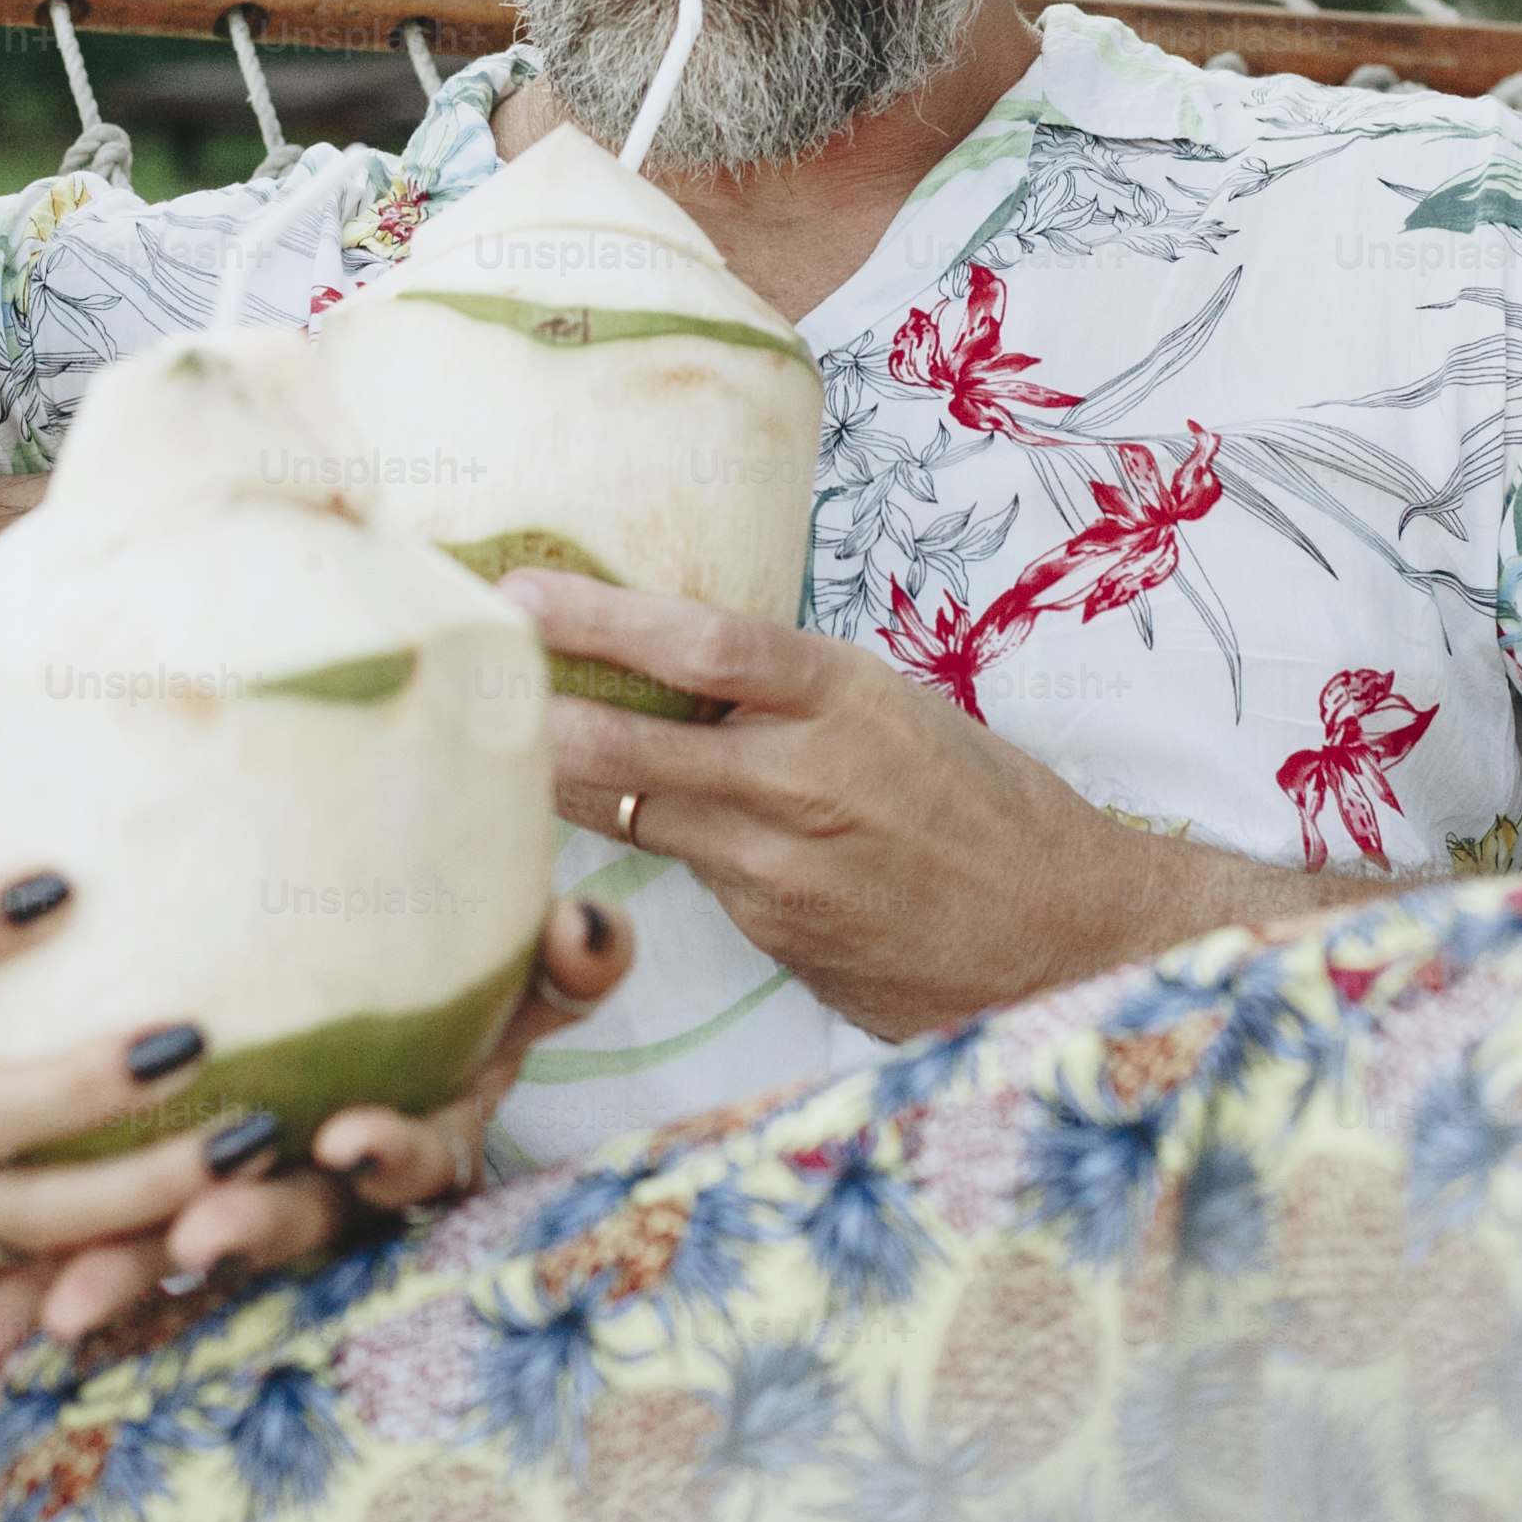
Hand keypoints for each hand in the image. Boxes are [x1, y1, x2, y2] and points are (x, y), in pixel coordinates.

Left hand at [0, 891, 638, 1372]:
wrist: (343, 1019)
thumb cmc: (430, 998)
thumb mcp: (502, 983)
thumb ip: (556, 964)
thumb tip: (595, 924)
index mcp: (409, 1130)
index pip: (418, 1153)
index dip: (391, 1152)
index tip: (352, 1133)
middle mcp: (325, 1185)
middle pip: (295, 1221)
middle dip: (246, 1233)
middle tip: (198, 1232)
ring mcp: (239, 1209)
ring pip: (188, 1252)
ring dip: (131, 1278)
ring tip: (63, 1305)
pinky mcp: (152, 1218)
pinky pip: (98, 1255)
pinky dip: (36, 1295)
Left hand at [504, 568, 1272, 1041]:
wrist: (1061, 932)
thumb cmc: (978, 802)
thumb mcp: (893, 709)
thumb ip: (788, 690)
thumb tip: (668, 654)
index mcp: (846, 696)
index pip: (704, 643)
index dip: (601, 614)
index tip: (522, 589)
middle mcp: (807, 778)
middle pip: (634, 741)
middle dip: (537, 711)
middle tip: (461, 676)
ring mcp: (783, 865)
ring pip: (637, 811)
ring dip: (568, 777)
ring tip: (501, 737)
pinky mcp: (771, 930)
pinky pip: (684, 870)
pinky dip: (647, 837)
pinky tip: (610, 817)